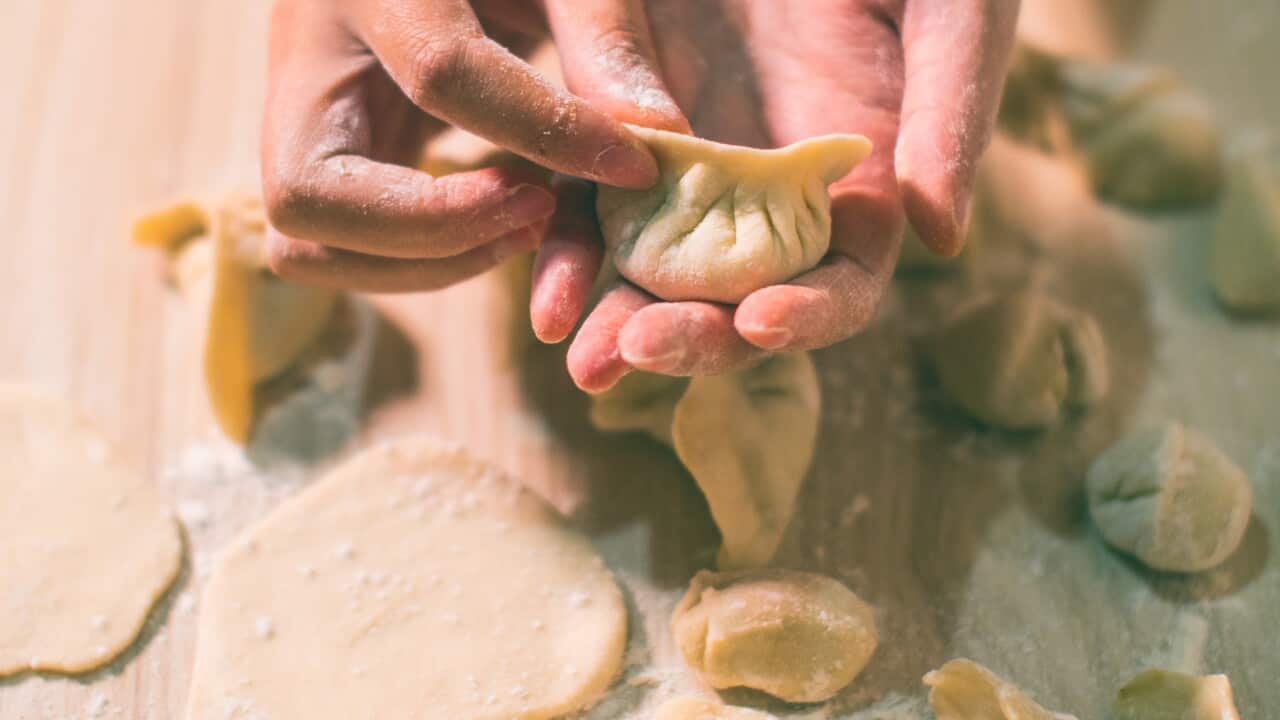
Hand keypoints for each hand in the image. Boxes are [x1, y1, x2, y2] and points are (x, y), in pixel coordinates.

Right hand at [259, 0, 671, 290]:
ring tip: (525, 226)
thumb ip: (602, 33)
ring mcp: (296, 115)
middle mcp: (301, 55)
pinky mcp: (317, 154)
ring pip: (304, 242)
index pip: (442, 74)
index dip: (544, 133)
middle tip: (538, 211)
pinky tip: (497, 219)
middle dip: (434, 231)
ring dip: (423, 264)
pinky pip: (335, 247)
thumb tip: (661, 136)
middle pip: (308, 193)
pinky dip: (418, 261)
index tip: (632, 167)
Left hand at [529, 0, 1019, 391]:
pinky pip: (598, 193)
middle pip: (736, 300)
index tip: (760, 323)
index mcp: (860, 193)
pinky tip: (537, 263)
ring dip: (615, 309)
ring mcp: (704, 172)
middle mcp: (777, 202)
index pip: (839, 287)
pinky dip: (570, 233)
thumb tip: (943, 237)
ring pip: (658, 265)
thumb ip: (950, 118)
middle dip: (692, 334)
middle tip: (634, 349)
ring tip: (569, 344)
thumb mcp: (953, 18)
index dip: (808, 317)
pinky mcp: (640, 128)